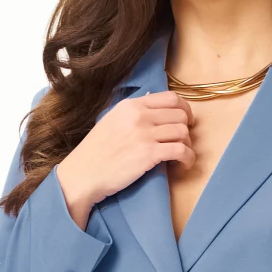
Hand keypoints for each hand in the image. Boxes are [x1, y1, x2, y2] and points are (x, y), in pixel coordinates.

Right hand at [56, 92, 194, 228]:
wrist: (83, 174)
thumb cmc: (95, 152)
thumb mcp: (111, 121)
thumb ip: (132, 113)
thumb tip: (152, 107)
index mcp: (131, 105)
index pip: (170, 98)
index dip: (183, 109)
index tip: (184, 121)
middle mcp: (139, 116)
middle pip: (180, 114)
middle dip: (187, 128)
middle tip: (183, 141)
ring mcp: (144, 134)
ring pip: (183, 132)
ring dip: (188, 144)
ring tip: (182, 155)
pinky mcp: (149, 155)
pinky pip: (181, 150)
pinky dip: (188, 158)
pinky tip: (184, 164)